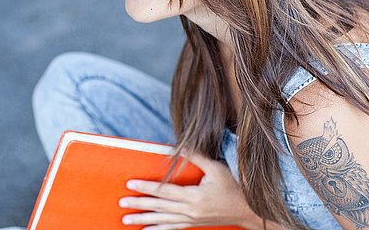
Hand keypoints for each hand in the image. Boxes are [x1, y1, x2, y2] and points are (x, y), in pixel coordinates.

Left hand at [118, 149, 256, 228]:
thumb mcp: (217, 169)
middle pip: (159, 207)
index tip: (130, 184)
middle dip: (139, 204)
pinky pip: (171, 229)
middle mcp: (190, 210)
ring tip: (126, 220)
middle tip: (121, 203)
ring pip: (162, 220)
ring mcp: (190, 220)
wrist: (246, 211)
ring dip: (143, 220)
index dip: (146, 187)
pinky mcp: (192, 224)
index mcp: (194, 196)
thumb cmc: (233, 187)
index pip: (164, 191)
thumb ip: (197, 158)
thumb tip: (180, 146)